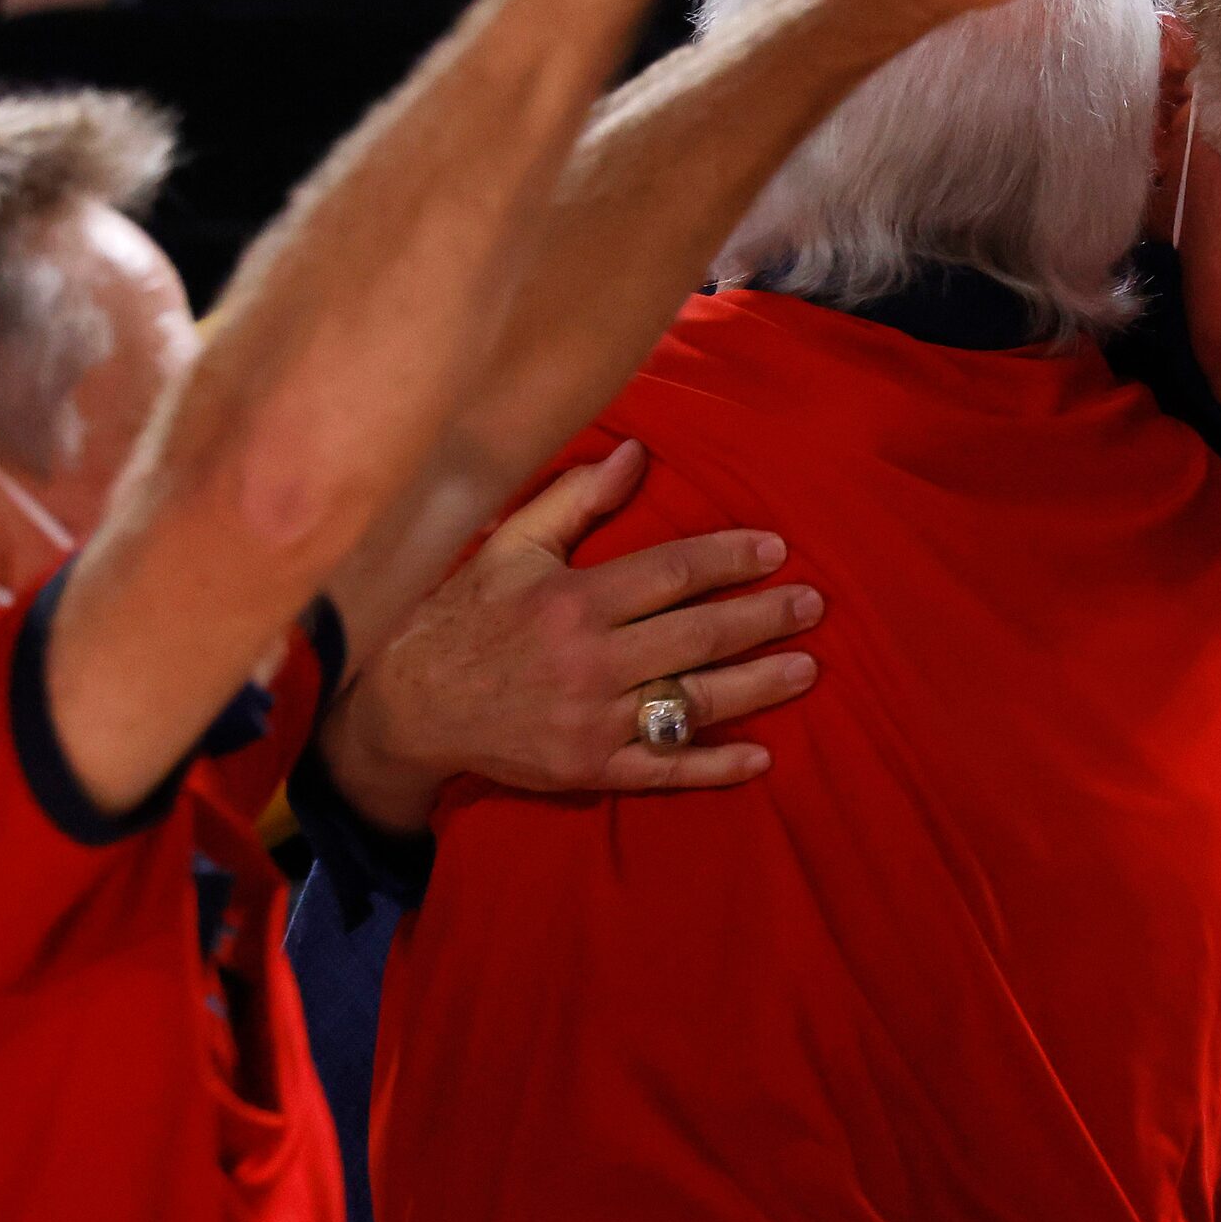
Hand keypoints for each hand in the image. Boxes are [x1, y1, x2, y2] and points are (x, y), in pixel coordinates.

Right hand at [327, 439, 824, 822]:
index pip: (670, 572)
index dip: (728, 559)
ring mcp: (591, 720)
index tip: (775, 550)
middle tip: (814, 605)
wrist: (406, 707)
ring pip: (692, 700)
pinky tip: (760, 756)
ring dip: (758, 685)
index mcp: (572, 600)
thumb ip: (574, 500)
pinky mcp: (588, 768)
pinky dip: (713, 766)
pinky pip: (663, 769)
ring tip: (808, 667)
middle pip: (697, 634)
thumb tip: (636, 452)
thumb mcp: (510, 547)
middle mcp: (588, 660)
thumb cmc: (464, 616)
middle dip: (763, 618)